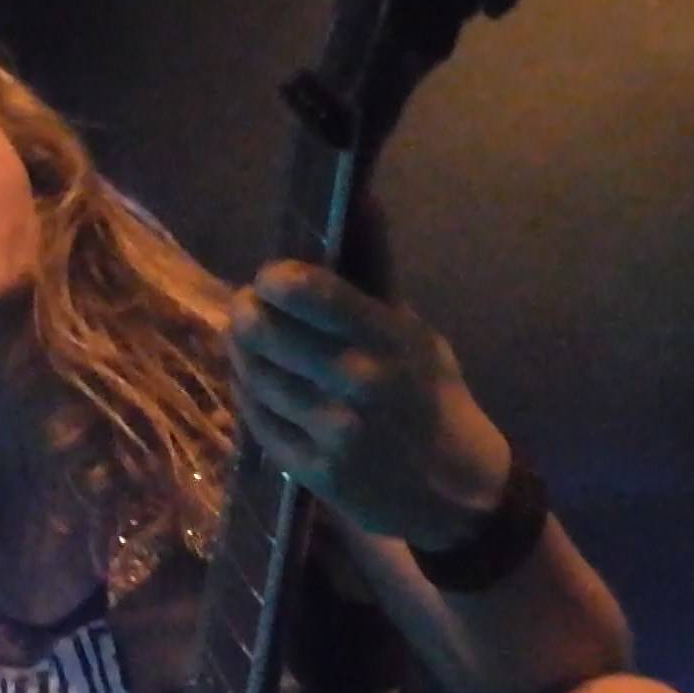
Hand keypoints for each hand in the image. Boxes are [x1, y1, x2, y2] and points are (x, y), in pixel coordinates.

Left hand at [225, 260, 511, 549]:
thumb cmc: (429, 397)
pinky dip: (248, 393)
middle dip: (245, 311)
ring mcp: (332, 430)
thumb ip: (375, 275)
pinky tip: (255, 382)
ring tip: (249, 342)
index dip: (274, 279)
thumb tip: (359, 199)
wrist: (452, 492)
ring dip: (241, 352)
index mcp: (388, 339)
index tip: (270, 278)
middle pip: (261, 330)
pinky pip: (254, 418)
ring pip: (250, 373)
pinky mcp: (311, 470)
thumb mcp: (414, 333)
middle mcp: (358, 382)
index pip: (312, 291)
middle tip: (247, 306)